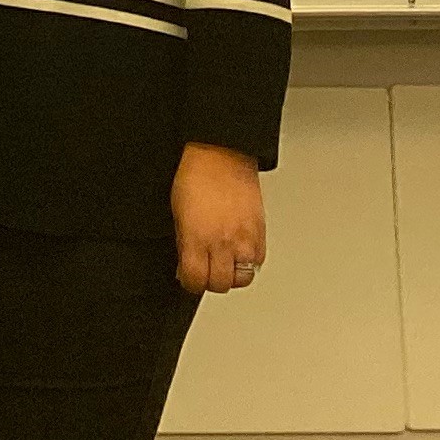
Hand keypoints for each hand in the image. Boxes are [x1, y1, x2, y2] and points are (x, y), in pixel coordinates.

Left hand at [173, 142, 265, 293]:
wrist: (222, 155)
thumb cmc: (196, 176)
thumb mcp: (177, 213)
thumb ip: (184, 243)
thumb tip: (186, 264)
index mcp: (197, 238)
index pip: (195, 281)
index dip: (189, 282)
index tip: (188, 277)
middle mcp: (223, 243)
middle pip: (220, 285)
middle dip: (210, 281)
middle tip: (205, 270)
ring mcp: (245, 240)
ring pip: (242, 279)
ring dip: (231, 275)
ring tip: (223, 263)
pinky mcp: (261, 235)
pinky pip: (257, 263)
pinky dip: (248, 264)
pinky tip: (238, 252)